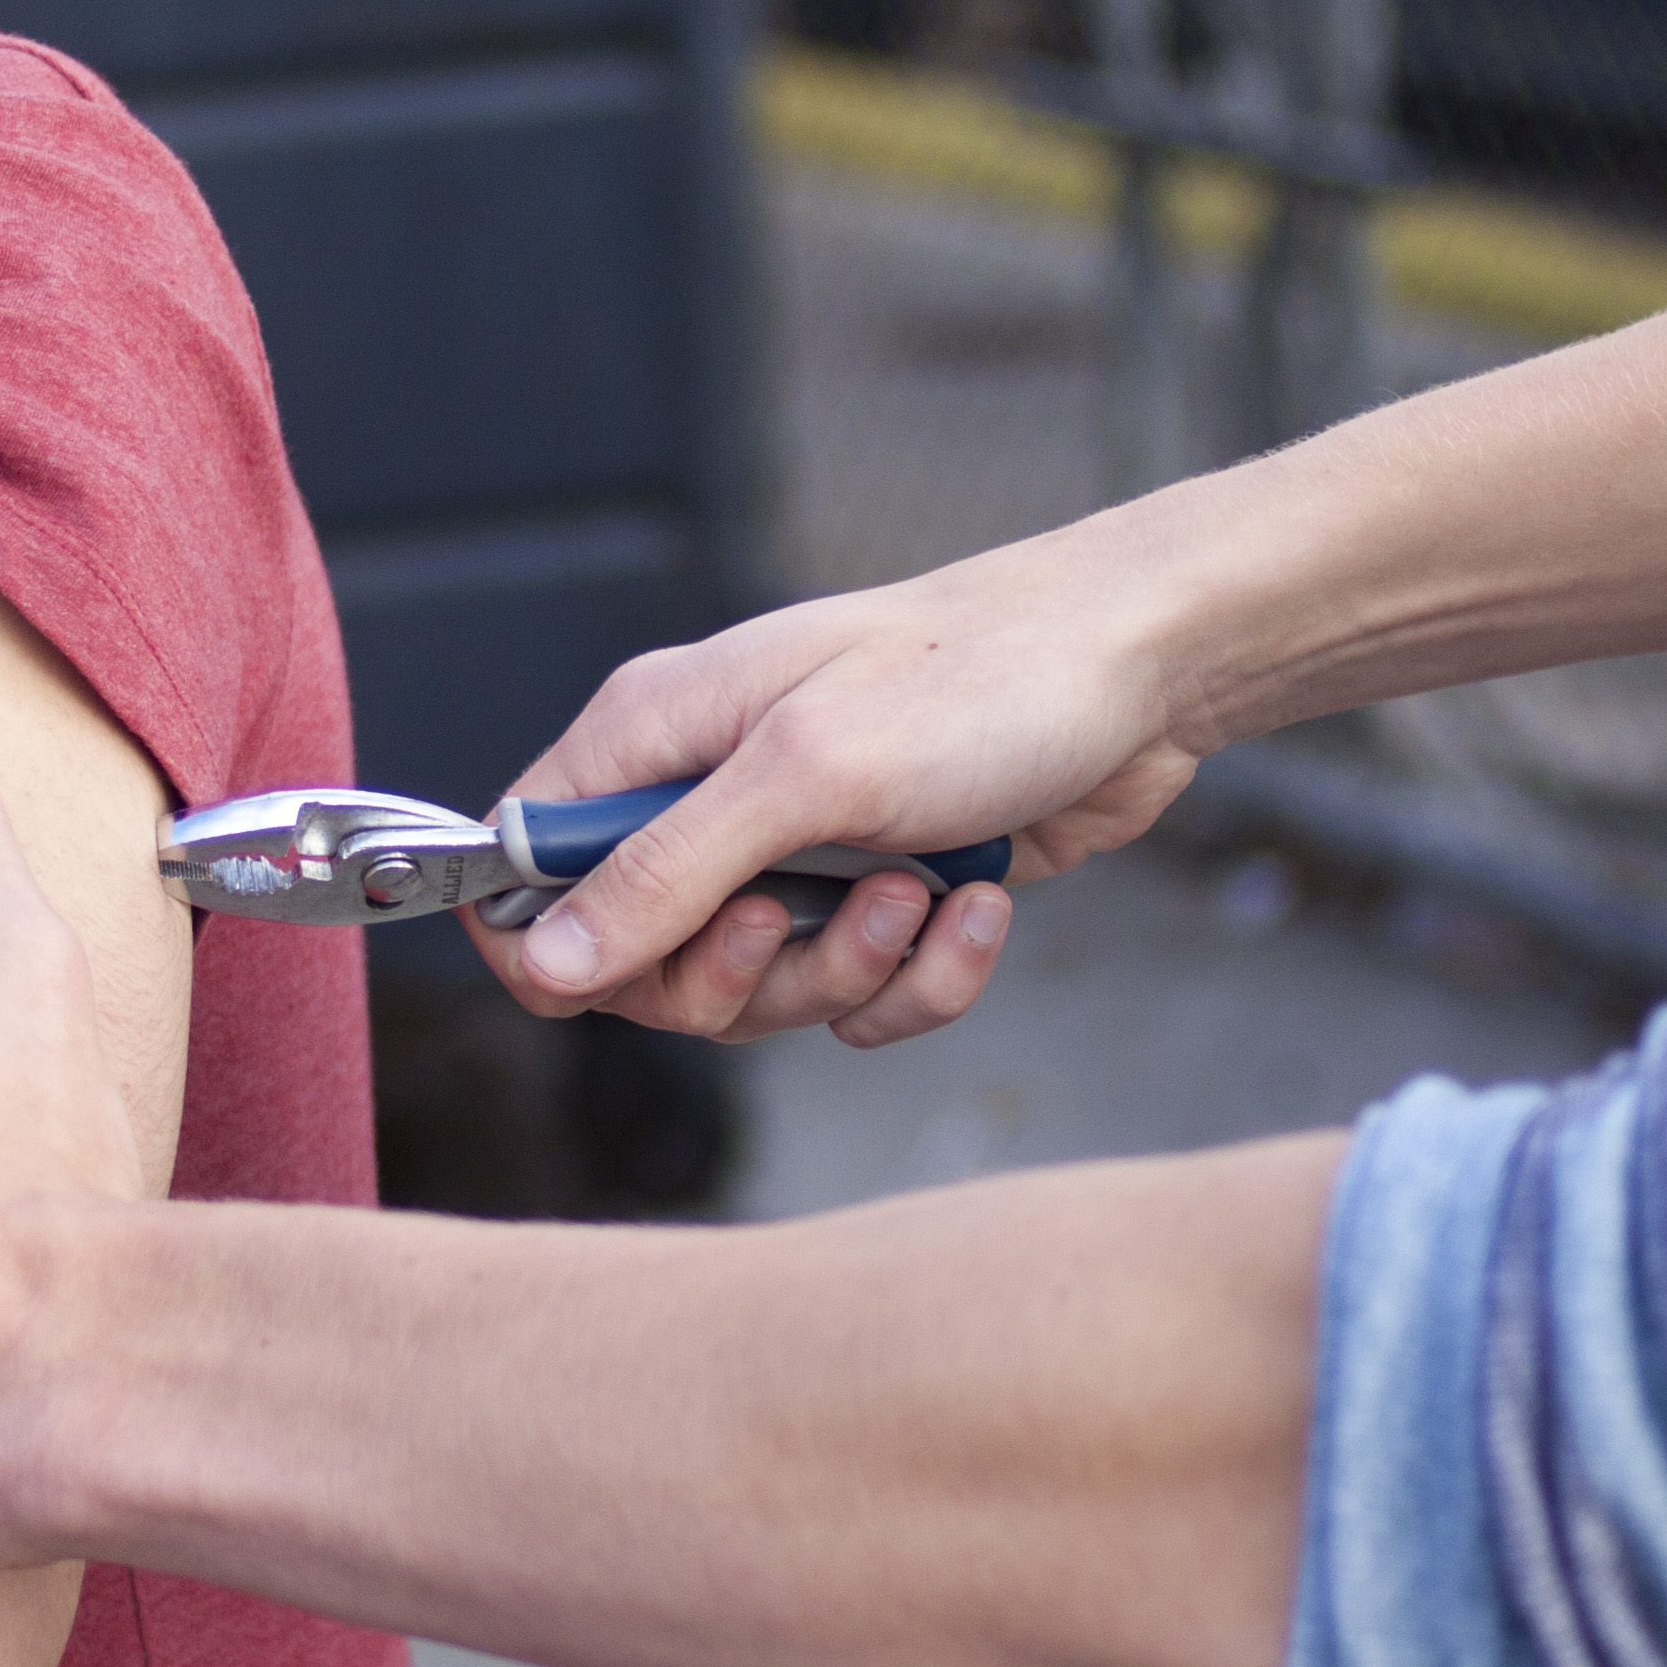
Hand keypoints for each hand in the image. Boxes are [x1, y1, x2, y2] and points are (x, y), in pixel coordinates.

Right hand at [466, 542, 1196, 1044]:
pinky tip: (980, 906)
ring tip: (917, 890)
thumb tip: (544, 964)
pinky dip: (924, 974)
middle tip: (791, 919)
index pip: (522, 860)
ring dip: (845, 968)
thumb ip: (663, 871)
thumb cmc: (976, 679)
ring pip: (758, 993)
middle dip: (731, 974)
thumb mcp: (804, 771)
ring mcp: (800, 850)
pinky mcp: (882, 895)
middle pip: (642, 963)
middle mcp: (714, 794)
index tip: (614, 974)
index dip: (548, 939)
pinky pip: (860, 995)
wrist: (1145, 671)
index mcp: (656, 736)